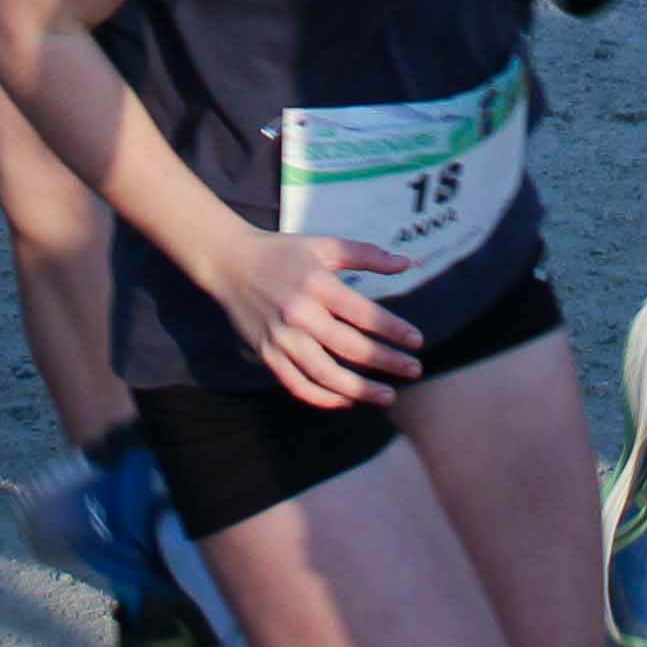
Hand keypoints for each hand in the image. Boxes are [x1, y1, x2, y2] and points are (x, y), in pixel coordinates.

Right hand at [203, 227, 423, 409]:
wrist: (229, 264)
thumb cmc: (283, 253)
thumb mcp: (323, 245)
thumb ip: (366, 254)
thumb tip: (407, 263)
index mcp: (317, 284)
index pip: (363, 313)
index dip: (393, 330)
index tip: (417, 341)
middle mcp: (299, 314)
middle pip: (350, 348)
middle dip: (386, 362)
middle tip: (414, 370)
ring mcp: (281, 338)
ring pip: (325, 375)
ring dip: (359, 390)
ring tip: (387, 395)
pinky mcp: (267, 354)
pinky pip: (298, 385)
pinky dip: (323, 398)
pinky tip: (347, 400)